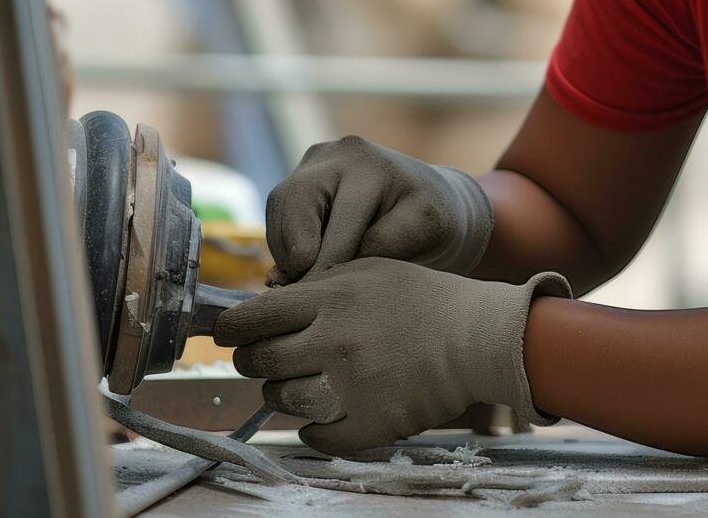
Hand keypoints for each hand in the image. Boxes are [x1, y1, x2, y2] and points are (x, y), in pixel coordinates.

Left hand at [216, 258, 570, 456]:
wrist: (478, 337)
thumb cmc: (424, 298)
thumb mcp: (370, 270)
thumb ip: (319, 282)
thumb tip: (266, 302)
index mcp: (332, 298)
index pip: (252, 317)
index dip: (230, 329)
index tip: (229, 334)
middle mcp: (335, 341)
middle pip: (260, 361)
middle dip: (254, 360)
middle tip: (263, 358)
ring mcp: (351, 386)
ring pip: (282, 400)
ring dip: (283, 394)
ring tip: (301, 384)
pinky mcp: (371, 423)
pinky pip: (317, 437)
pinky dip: (312, 430)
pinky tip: (321, 415)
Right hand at [264, 136, 493, 284]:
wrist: (430, 197)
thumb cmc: (429, 218)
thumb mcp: (424, 230)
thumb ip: (380, 245)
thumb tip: (324, 268)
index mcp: (370, 166)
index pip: (338, 222)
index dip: (327, 266)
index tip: (322, 300)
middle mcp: (336, 154)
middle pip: (292, 202)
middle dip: (294, 251)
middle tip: (300, 289)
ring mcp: (314, 161)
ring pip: (279, 207)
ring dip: (285, 249)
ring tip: (306, 281)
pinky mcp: (301, 175)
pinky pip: (279, 212)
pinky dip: (286, 243)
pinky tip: (306, 268)